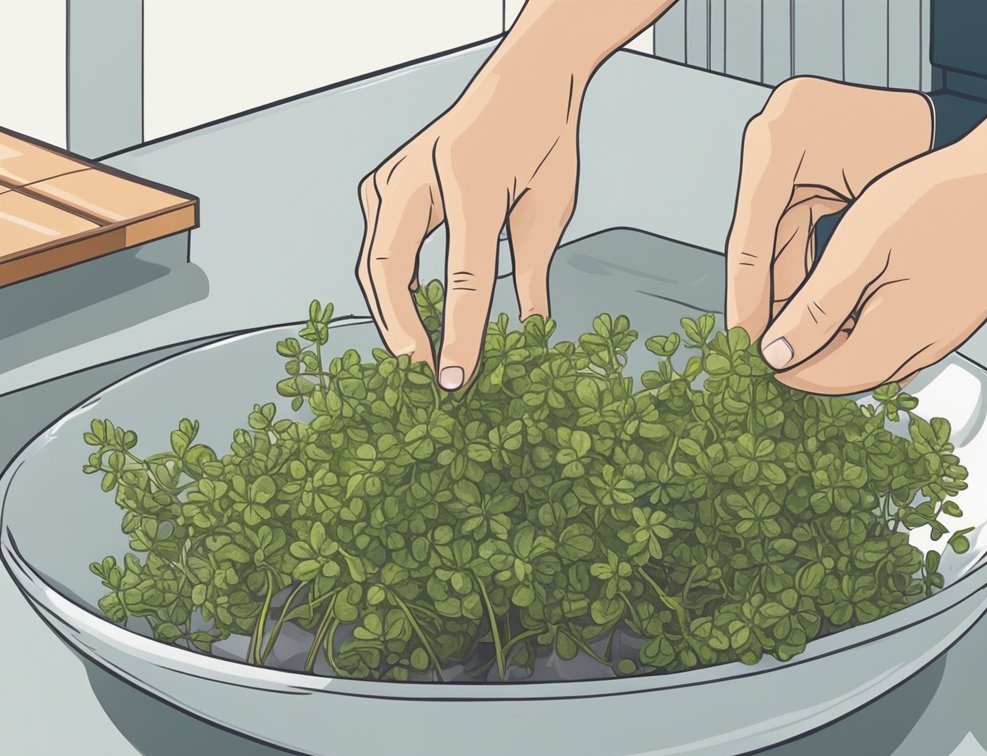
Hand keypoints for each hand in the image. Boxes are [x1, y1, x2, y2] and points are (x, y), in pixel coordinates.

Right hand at [357, 61, 578, 389]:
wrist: (521, 81)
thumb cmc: (543, 142)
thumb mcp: (551, 208)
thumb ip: (532, 273)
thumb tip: (529, 333)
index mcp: (470, 183)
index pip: (461, 278)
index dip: (458, 336)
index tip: (457, 382)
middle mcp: (418, 176)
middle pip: (390, 271)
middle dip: (402, 331)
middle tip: (426, 378)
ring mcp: (392, 176)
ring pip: (374, 262)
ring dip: (391, 314)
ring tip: (419, 357)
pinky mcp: (383, 184)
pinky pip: (377, 247)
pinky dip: (390, 287)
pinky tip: (413, 317)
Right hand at [725, 77, 934, 339]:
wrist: (946, 115)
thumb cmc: (918, 155)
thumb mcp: (871, 215)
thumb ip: (829, 274)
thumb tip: (793, 335)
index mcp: (780, 141)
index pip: (749, 233)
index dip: (747, 293)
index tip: (746, 340)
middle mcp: (768, 137)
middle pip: (753, 236)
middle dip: (761, 297)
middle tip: (759, 348)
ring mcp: (777, 147)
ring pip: (768, 236)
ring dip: (778, 288)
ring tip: (784, 338)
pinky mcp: (791, 163)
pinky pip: (785, 225)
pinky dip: (796, 266)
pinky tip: (803, 309)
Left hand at [755, 141, 986, 394]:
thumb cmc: (933, 202)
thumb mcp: (858, 250)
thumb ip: (816, 309)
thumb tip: (775, 354)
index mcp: (892, 337)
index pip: (823, 377)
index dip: (784, 369)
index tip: (751, 354)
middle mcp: (922, 350)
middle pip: (850, 375)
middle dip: (810, 363)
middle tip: (773, 341)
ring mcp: (944, 338)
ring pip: (877, 361)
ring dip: (840, 350)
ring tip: (805, 324)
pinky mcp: (956, 321)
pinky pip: (903, 343)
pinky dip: (870, 336)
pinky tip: (853, 310)